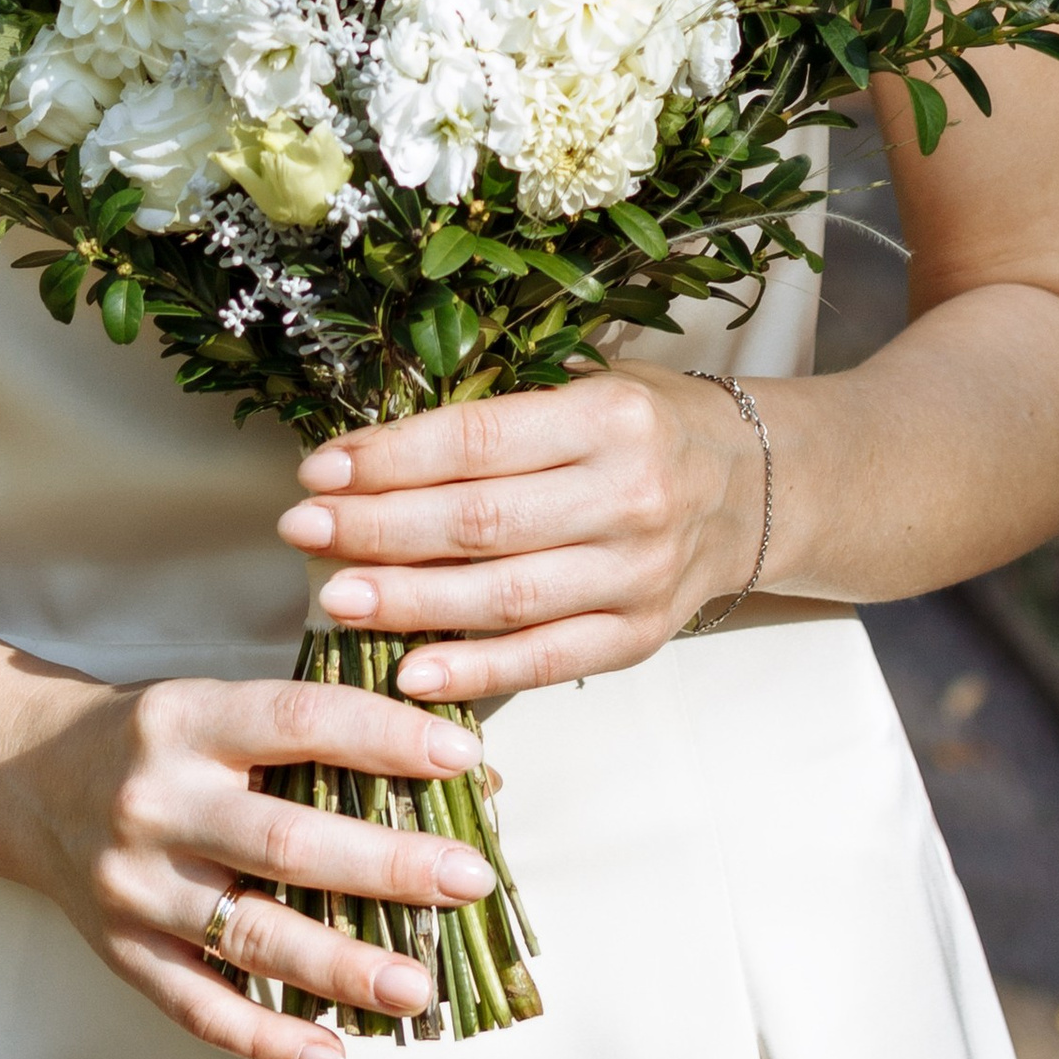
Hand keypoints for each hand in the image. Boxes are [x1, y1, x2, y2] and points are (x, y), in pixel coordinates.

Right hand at [0, 669, 498, 1058]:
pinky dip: (268, 1037)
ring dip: (342, 966)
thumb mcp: (219, 704)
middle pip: (283, 839)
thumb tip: (460, 774)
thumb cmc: (155, 736)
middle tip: (468, 879)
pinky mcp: (120, 952)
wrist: (25, 776)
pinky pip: (200, 1007)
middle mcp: (157, 800)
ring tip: (417, 985)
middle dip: (385, 864)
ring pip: (249, 935)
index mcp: (188, 718)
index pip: (299, 720)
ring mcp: (135, 884)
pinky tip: (333, 1053)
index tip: (463, 756)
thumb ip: (319, 732)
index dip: (384, 737)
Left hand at [276, 365, 760, 703]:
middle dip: (379, 529)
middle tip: (303, 531)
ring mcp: (639, 573)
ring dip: (409, 602)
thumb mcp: (587, 386)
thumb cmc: (646, 425)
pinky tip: (408, 672)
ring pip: (505, 598)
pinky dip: (474, 672)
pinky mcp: (641, 637)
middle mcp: (629, 495)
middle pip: (480, 523)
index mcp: (607, 416)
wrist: (755, 485)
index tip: (320, 470)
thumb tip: (374, 455)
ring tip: (335, 597)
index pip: (478, 441)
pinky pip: (547, 662)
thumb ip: (499, 420)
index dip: (392, 459)